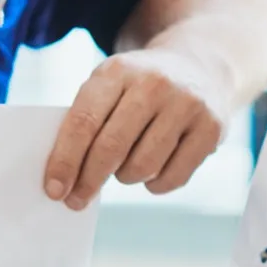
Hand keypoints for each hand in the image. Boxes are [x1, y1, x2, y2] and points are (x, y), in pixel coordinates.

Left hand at [44, 45, 231, 209]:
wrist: (199, 66)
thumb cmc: (139, 87)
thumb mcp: (110, 85)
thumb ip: (87, 122)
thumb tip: (64, 179)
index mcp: (118, 70)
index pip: (84, 122)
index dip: (65, 160)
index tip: (54, 190)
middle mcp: (155, 84)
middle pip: (111, 147)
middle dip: (88, 181)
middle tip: (76, 200)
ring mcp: (187, 105)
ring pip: (142, 166)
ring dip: (125, 177)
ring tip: (125, 167)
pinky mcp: (212, 129)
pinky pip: (173, 178)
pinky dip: (155, 184)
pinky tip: (153, 171)